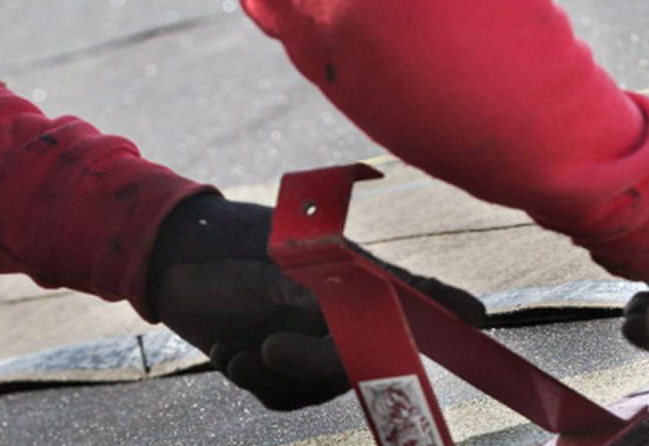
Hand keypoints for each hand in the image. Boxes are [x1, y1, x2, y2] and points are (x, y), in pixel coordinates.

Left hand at [143, 193, 485, 409]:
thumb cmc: (229, 251)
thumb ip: (329, 298)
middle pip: (357, 362)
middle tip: (268, 349)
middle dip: (309, 365)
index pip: (412, 297)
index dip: (447, 309)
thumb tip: (384, 323)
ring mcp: (311, 339)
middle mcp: (340, 311)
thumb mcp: (281, 270)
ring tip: (236, 349)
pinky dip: (255, 381)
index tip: (480, 315)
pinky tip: (230, 352)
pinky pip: (284, 398)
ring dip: (272, 376)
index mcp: (351, 277)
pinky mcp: (279, 364)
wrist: (167, 264)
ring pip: (317, 388)